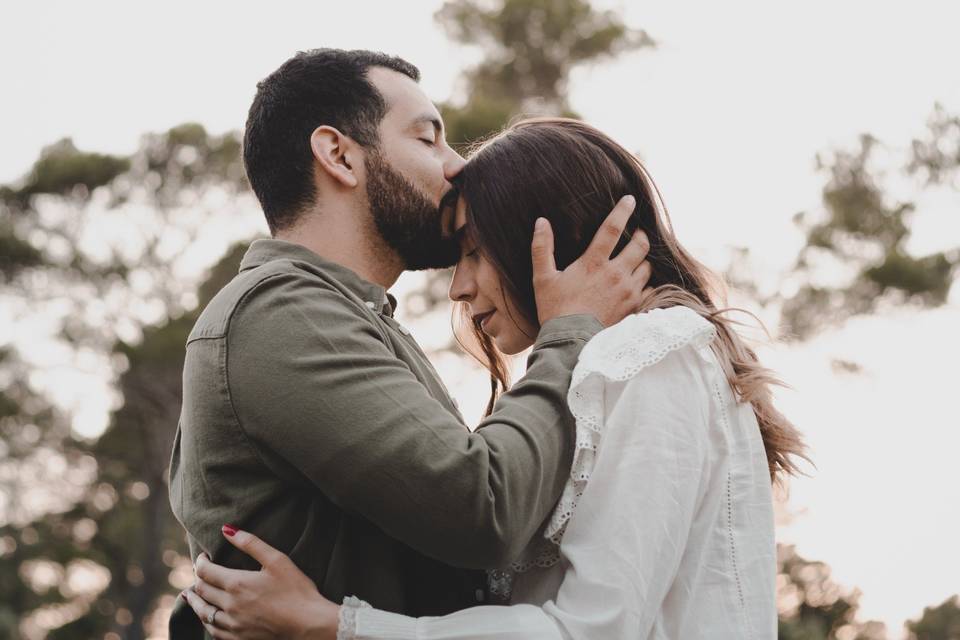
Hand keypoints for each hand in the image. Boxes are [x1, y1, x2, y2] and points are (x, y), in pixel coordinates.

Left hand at [181, 526, 339, 639]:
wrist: (308, 624)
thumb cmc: (296, 589)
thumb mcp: (277, 560)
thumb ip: (250, 543)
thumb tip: (226, 529)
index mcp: (237, 583)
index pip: (206, 571)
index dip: (201, 562)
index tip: (203, 556)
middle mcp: (229, 605)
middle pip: (202, 590)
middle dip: (197, 578)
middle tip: (198, 572)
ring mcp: (233, 624)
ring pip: (203, 612)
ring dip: (194, 602)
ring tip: (188, 595)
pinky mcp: (239, 638)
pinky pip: (213, 631)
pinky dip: (205, 621)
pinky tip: (206, 618)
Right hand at [531, 195, 652, 326]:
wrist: (572, 343)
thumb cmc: (555, 310)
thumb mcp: (542, 278)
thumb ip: (542, 248)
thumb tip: (541, 221)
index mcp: (594, 262)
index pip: (612, 228)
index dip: (622, 210)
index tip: (630, 200)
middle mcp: (616, 274)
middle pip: (640, 245)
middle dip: (640, 236)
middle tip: (636, 234)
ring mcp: (628, 292)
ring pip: (647, 267)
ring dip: (643, 261)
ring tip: (636, 260)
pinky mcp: (635, 308)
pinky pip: (650, 290)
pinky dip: (646, 284)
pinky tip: (639, 285)